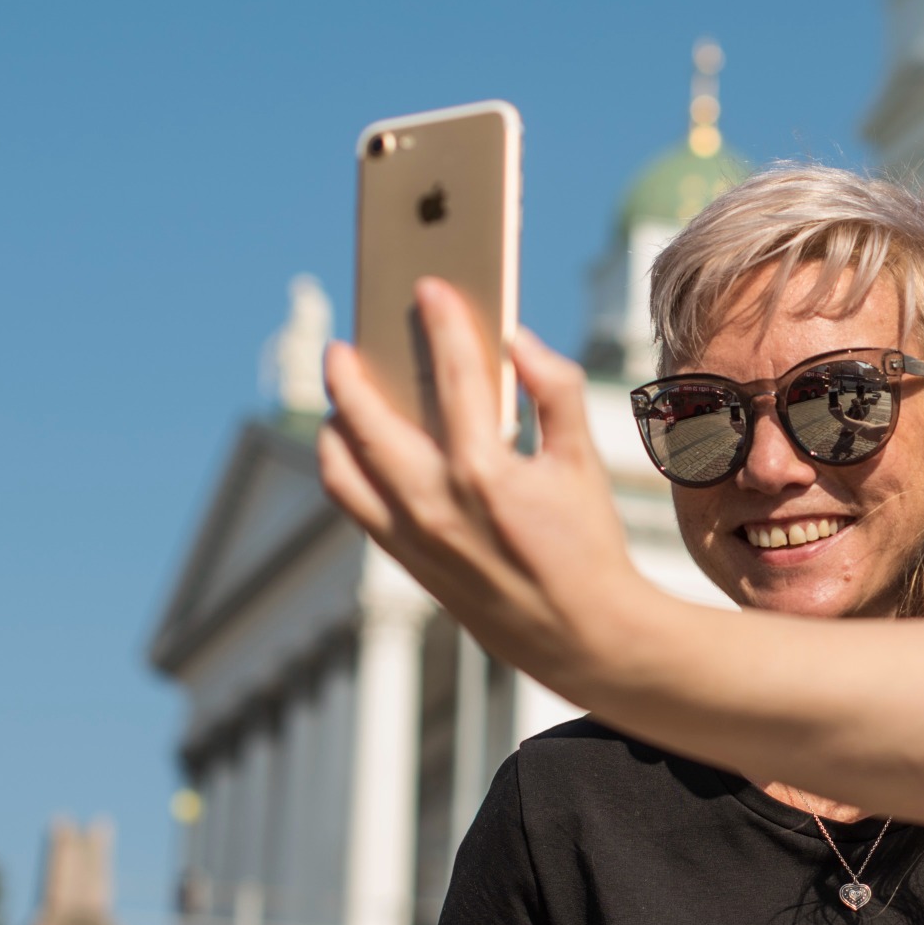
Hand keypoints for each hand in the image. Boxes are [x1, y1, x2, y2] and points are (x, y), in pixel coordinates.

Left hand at [318, 285, 652, 693]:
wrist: (583, 636)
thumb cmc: (587, 544)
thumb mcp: (584, 461)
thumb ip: (556, 390)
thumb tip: (519, 340)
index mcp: (485, 471)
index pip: (454, 376)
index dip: (442, 323)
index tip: (428, 288)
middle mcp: (436, 503)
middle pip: (368, 422)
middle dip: (349, 376)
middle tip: (343, 345)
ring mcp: (413, 536)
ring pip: (344, 468)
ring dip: (335, 425)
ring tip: (339, 398)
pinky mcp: (406, 562)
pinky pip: (353, 504)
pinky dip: (343, 469)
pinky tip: (355, 449)